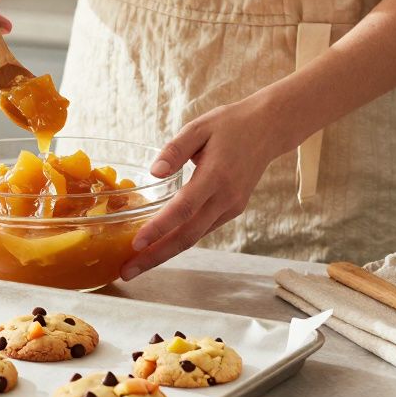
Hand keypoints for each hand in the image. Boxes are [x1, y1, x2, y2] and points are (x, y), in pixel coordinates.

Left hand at [119, 100, 281, 279]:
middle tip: (127, 271)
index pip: (183, 208)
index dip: (159, 228)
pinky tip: (158, 247)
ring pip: (194, 237)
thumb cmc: (231, 125)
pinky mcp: (231, 210)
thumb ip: (175, 149)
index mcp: (216, 175)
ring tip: (135, 265)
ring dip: (164, 253)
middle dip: (155, 256)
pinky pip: (202, 230)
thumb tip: (154, 172)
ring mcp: (231, 207)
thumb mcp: (200, 127)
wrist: (269, 129)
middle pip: (187, 235)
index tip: (136, 244)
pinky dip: (179, 241)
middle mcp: (225, 197)